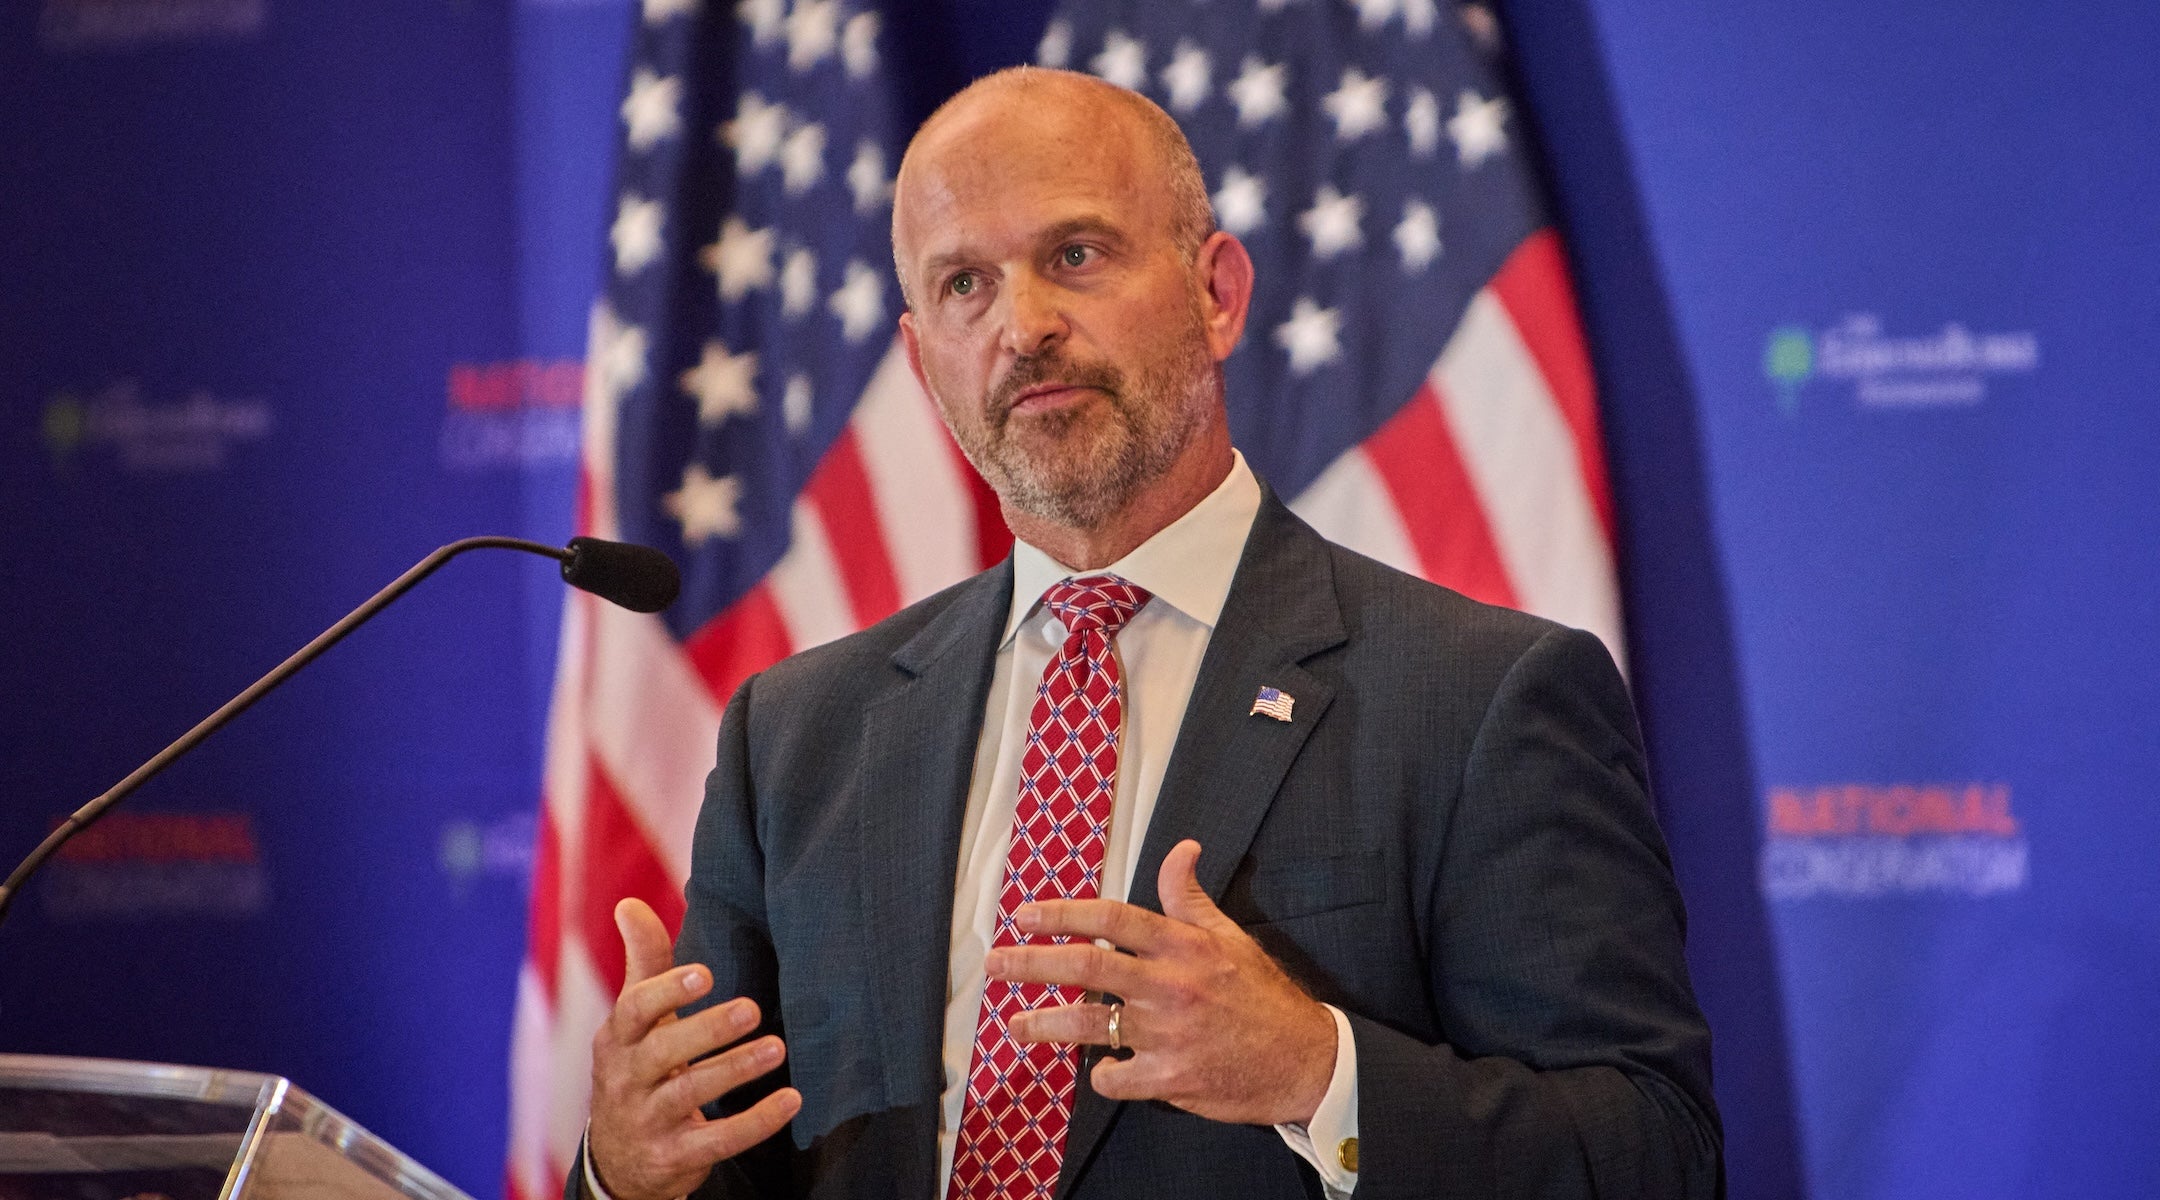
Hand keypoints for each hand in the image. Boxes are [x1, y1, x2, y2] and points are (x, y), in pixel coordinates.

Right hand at [587, 898, 800, 1199]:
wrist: (617, 1158)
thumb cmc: (636, 1068)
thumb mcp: (633, 1020)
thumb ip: (643, 964)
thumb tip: (629, 903)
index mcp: (618, 1039)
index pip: (634, 1009)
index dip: (668, 991)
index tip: (706, 973)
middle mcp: (626, 1079)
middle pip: (661, 1052)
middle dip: (707, 1030)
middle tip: (752, 1008)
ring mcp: (648, 1121)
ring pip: (689, 1095)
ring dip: (735, 1070)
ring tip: (777, 1048)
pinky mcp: (675, 1156)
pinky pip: (717, 1141)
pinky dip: (755, 1122)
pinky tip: (790, 1101)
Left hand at [987, 839, 1336, 1126]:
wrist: (1304, 1060)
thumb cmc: (1262, 996)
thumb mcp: (1230, 936)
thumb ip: (1189, 898)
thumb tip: (1180, 849)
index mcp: (1183, 945)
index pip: (1112, 919)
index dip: (1063, 914)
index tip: (1026, 915)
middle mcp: (1171, 985)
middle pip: (1087, 967)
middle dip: (1033, 963)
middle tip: (996, 962)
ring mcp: (1168, 1034)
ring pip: (1089, 1025)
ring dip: (1045, 1024)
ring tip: (1016, 1024)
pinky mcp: (1171, 1078)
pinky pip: (1116, 1078)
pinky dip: (1102, 1075)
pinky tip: (1100, 1070)